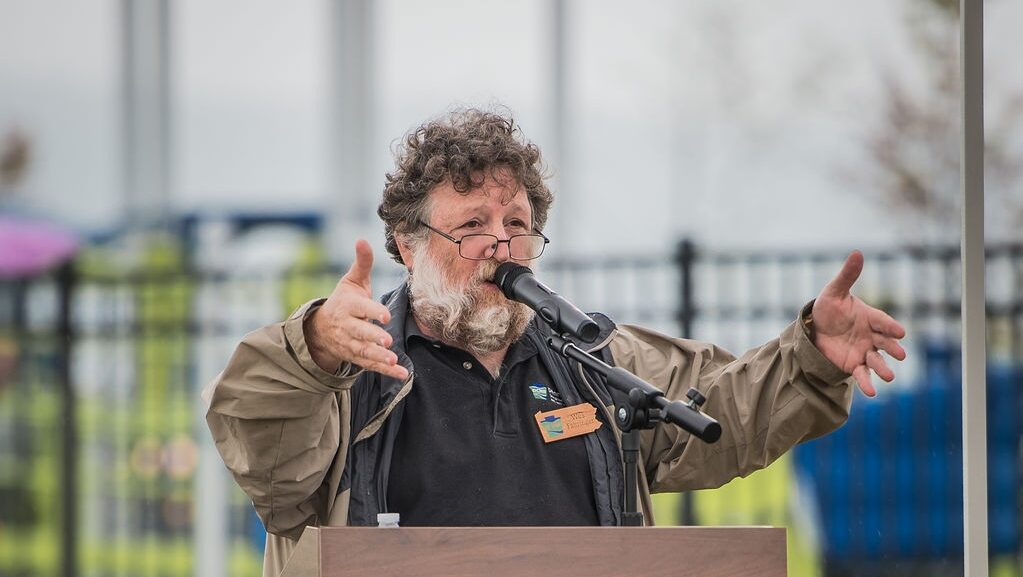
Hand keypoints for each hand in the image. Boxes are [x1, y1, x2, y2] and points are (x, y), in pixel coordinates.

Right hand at [304, 240, 409, 380]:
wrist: (321, 329)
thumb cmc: (344, 300)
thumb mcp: (351, 281)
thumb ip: (362, 263)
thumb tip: (363, 239)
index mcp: (348, 306)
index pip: (360, 308)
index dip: (372, 312)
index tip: (385, 315)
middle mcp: (348, 326)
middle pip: (360, 332)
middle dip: (372, 337)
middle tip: (387, 340)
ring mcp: (350, 343)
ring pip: (364, 352)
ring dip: (378, 357)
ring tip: (392, 360)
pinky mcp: (356, 357)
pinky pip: (370, 365)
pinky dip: (385, 371)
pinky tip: (401, 373)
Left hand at [811, 250, 906, 396]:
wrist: (815, 330)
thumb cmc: (828, 309)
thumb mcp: (834, 291)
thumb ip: (847, 276)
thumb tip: (857, 252)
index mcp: (870, 317)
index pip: (882, 321)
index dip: (889, 326)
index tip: (899, 331)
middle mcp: (871, 335)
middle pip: (885, 343)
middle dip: (892, 348)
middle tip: (900, 355)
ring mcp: (864, 351)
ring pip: (877, 360)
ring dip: (884, 368)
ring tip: (889, 376)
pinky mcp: (854, 364)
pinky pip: (862, 374)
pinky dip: (867, 383)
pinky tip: (871, 392)